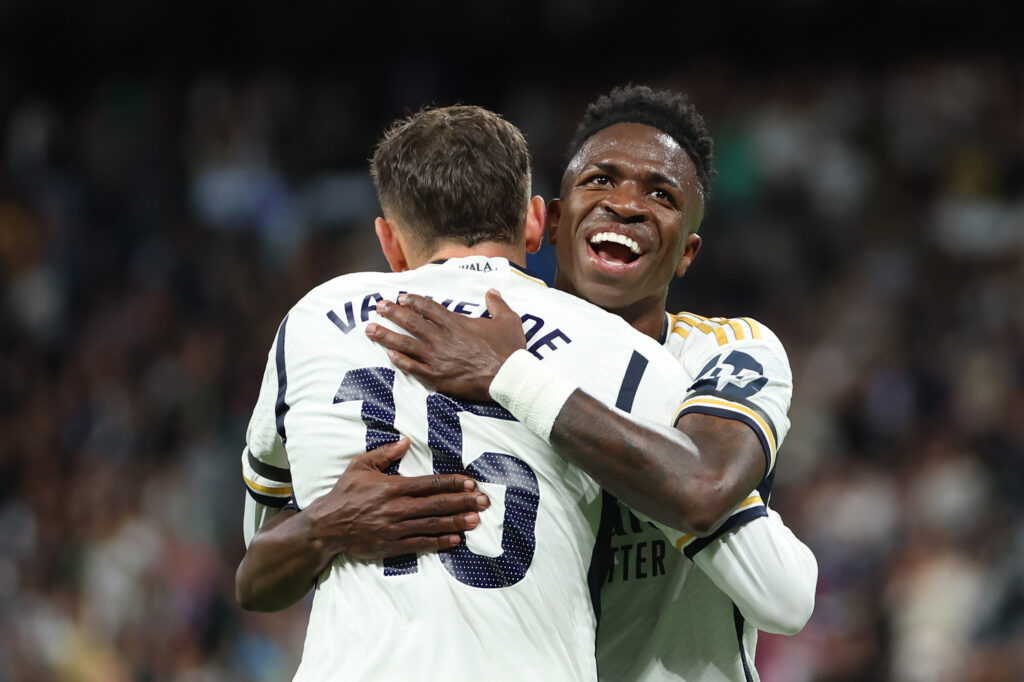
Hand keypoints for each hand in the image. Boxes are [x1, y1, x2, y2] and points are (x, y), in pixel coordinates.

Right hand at [307, 438, 489, 559]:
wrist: (327, 527)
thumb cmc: (344, 494)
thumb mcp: (360, 466)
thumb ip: (384, 453)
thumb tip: (406, 441)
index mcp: (393, 487)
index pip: (429, 484)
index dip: (452, 483)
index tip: (471, 483)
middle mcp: (397, 508)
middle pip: (437, 504)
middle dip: (463, 502)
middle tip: (484, 502)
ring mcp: (396, 528)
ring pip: (432, 524)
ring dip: (456, 522)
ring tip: (476, 520)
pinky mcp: (392, 545)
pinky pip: (420, 544)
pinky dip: (439, 542)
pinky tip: (455, 540)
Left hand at [366, 289, 525, 400]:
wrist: (507, 377)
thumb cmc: (508, 349)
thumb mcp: (508, 320)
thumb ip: (497, 304)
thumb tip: (492, 292)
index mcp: (456, 323)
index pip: (429, 308)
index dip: (414, 301)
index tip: (402, 297)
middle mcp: (442, 338)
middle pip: (411, 322)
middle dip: (392, 313)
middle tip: (378, 306)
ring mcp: (437, 358)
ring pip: (406, 344)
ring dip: (386, 335)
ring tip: (370, 329)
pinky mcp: (438, 377)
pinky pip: (413, 368)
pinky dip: (400, 361)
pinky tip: (389, 355)